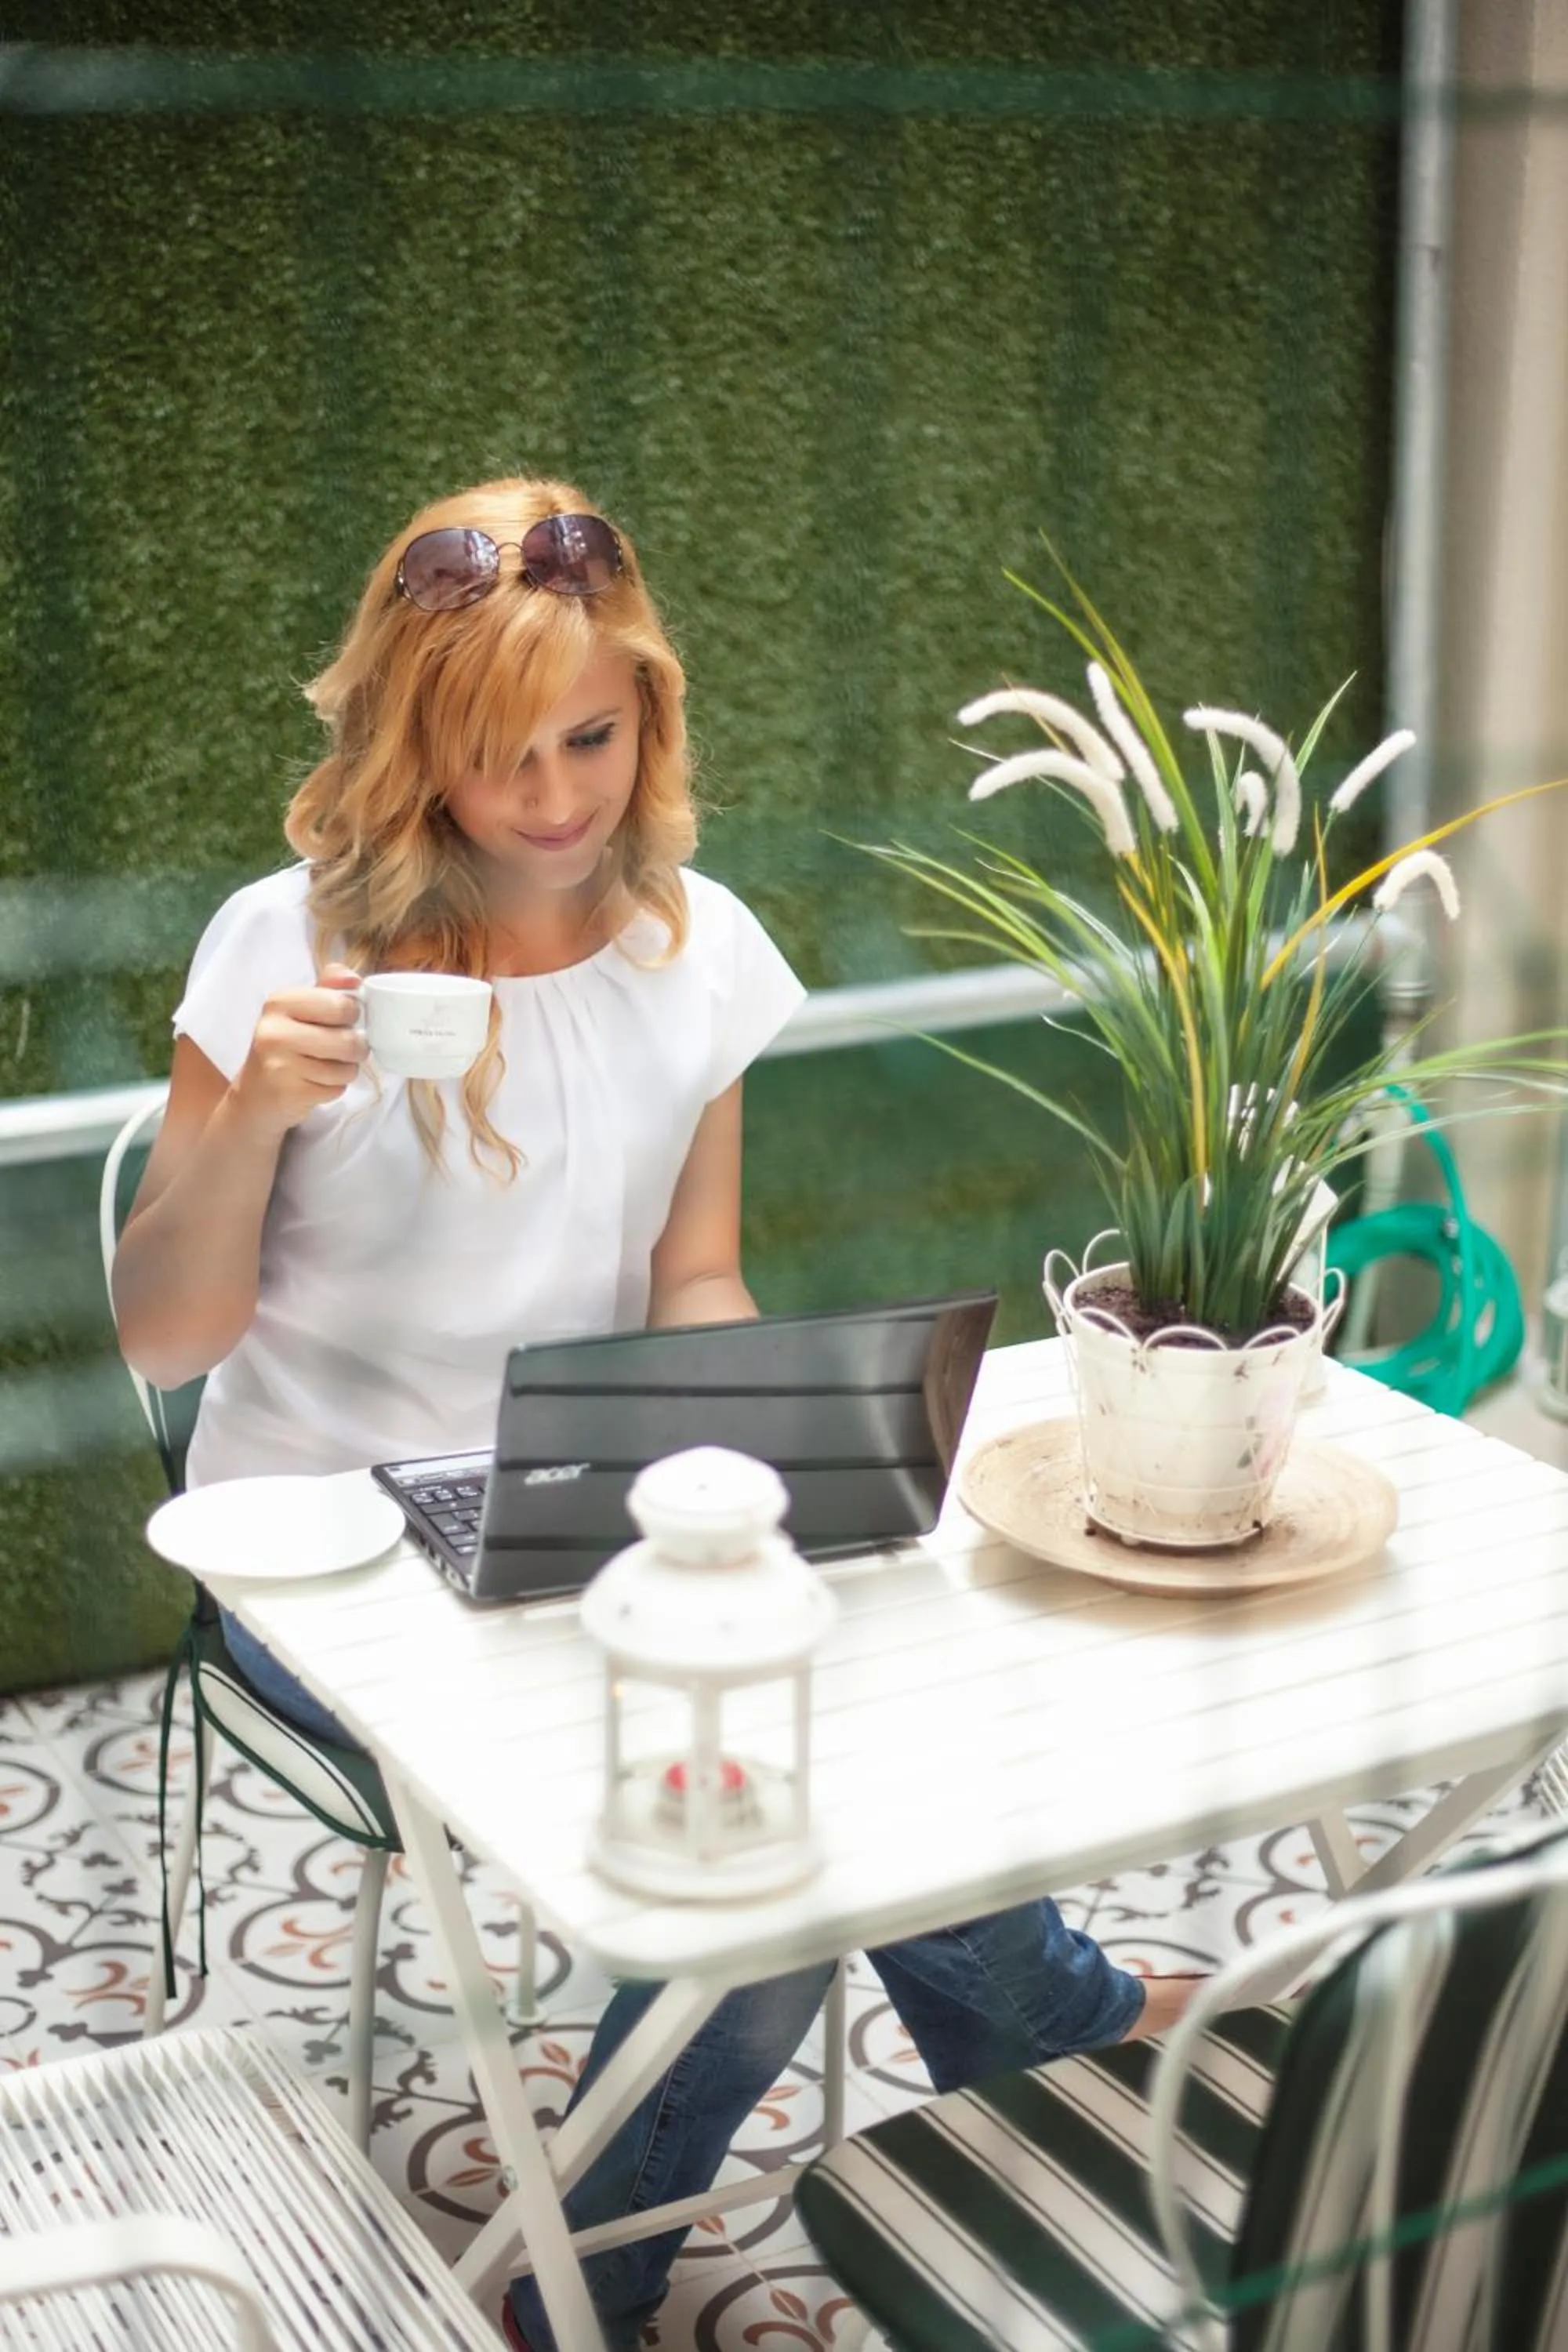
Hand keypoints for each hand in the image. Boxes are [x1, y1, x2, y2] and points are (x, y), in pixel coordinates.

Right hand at [230, 962, 365, 1138]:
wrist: (256, 1093)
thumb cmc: (286, 1045)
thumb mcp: (302, 1008)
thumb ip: (329, 986)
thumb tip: (353, 979)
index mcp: (279, 1002)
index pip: (341, 1005)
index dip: (353, 1015)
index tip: (343, 1019)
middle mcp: (274, 1031)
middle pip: (348, 1040)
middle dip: (356, 1048)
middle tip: (344, 1048)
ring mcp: (279, 1065)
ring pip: (345, 1068)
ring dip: (346, 1070)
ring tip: (326, 1067)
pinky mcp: (288, 1093)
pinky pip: (336, 1089)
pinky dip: (334, 1088)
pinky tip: (315, 1083)